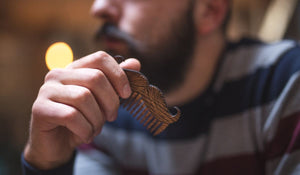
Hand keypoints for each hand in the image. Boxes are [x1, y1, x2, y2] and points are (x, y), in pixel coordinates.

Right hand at [24, 51, 139, 169]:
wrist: (57, 144)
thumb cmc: (82, 119)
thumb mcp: (103, 101)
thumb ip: (116, 81)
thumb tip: (135, 62)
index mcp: (75, 69)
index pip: (100, 58)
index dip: (119, 75)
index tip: (127, 94)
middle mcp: (58, 74)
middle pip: (95, 78)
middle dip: (111, 102)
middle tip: (112, 117)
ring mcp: (47, 90)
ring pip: (84, 98)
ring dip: (97, 120)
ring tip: (96, 129)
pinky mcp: (40, 108)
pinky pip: (71, 116)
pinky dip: (85, 129)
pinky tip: (85, 135)